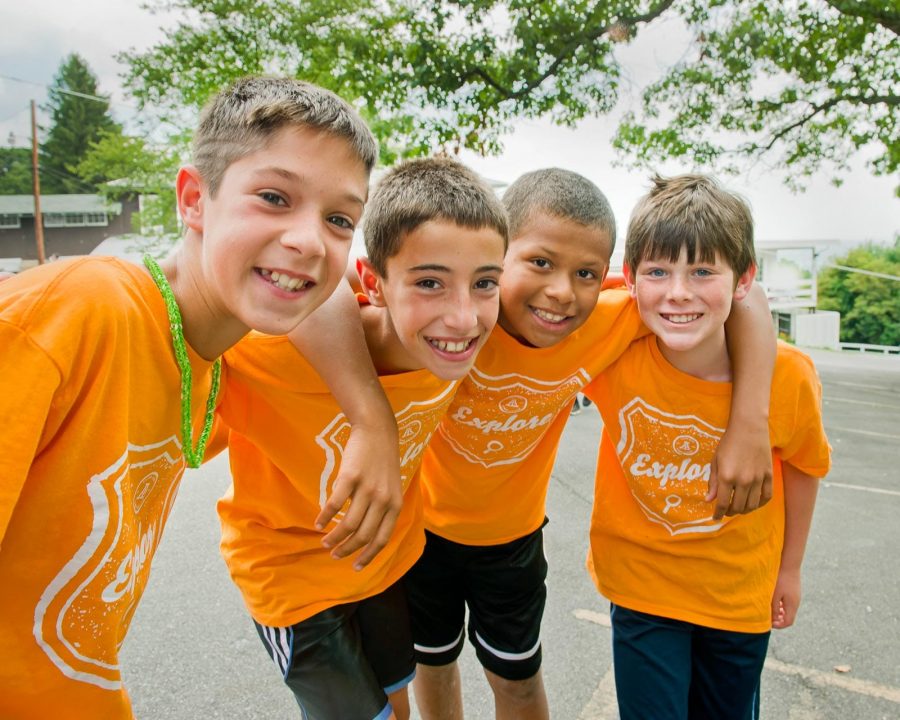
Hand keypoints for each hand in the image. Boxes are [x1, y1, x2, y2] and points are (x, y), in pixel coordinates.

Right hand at [316, 421, 401, 570]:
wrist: (377, 430)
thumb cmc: (383, 461)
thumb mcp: (392, 487)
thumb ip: (384, 509)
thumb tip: (368, 535)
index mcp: (395, 505)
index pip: (382, 539)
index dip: (368, 556)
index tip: (356, 567)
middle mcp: (383, 499)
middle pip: (363, 536)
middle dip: (347, 550)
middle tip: (335, 554)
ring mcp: (367, 489)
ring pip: (348, 524)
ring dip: (334, 538)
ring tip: (325, 542)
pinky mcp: (350, 477)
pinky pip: (334, 505)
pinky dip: (325, 517)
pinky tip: (318, 523)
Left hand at [707, 418, 772, 519]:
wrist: (749, 428)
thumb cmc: (728, 443)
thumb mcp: (715, 461)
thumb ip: (713, 482)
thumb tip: (709, 500)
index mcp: (726, 477)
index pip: (722, 503)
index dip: (718, 513)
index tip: (715, 518)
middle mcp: (743, 480)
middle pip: (738, 507)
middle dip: (730, 512)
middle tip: (726, 511)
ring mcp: (758, 479)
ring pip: (752, 505)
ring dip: (744, 510)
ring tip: (738, 508)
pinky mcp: (769, 475)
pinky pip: (766, 497)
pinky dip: (760, 504)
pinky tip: (753, 503)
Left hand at [771, 567, 800, 628]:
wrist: (789, 564)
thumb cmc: (780, 579)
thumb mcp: (774, 595)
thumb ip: (773, 608)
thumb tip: (773, 620)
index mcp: (792, 605)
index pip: (788, 622)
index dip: (779, 625)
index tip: (769, 623)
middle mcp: (796, 603)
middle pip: (789, 617)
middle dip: (779, 620)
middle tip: (768, 618)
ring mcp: (796, 597)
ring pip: (788, 610)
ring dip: (779, 612)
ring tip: (769, 610)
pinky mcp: (794, 592)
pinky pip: (788, 603)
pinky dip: (781, 605)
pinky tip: (773, 601)